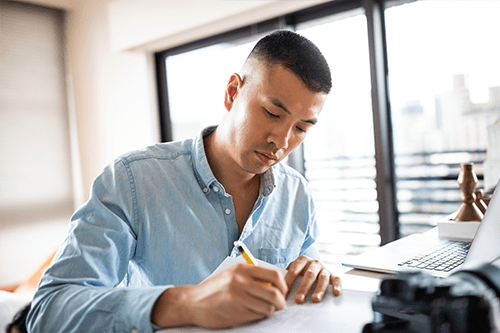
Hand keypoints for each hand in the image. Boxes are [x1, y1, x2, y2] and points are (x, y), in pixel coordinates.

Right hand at [151, 263, 287, 328]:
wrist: (192, 302)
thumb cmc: (214, 289)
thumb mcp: (232, 275)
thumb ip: (252, 277)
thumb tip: (276, 285)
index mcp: (242, 269)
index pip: (274, 274)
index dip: (283, 285)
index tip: (282, 291)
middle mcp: (241, 281)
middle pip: (275, 293)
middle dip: (280, 302)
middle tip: (279, 305)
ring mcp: (239, 297)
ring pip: (268, 307)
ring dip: (269, 311)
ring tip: (261, 309)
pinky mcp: (236, 311)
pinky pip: (257, 316)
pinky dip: (258, 316)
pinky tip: (250, 313)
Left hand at [285, 255, 341, 303]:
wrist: (313, 266)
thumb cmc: (300, 272)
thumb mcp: (293, 270)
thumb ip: (287, 279)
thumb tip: (278, 293)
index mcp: (302, 260)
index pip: (294, 271)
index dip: (288, 282)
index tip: (284, 294)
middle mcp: (314, 263)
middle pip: (309, 275)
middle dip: (303, 288)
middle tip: (298, 300)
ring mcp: (324, 268)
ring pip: (322, 278)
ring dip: (319, 290)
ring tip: (315, 300)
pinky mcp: (333, 275)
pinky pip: (337, 279)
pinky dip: (337, 285)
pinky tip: (336, 293)